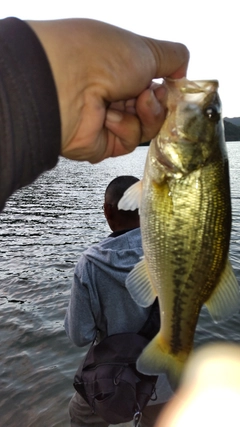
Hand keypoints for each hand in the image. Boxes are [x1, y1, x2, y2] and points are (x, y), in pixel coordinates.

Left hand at [28, 19, 188, 162]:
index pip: (155, 86)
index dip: (167, 89)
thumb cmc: (101, 58)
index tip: (172, 85)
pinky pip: (129, 142)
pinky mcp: (102, 142)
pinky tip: (109, 117)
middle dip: (158, 103)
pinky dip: (124, 128)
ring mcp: (107, 119)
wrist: (68, 83)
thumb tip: (182, 70)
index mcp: (123, 69)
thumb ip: (173, 58)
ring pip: (146, 128)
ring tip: (132, 102)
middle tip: (149, 93)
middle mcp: (114, 94)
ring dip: (145, 115)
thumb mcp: (148, 49)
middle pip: (154, 110)